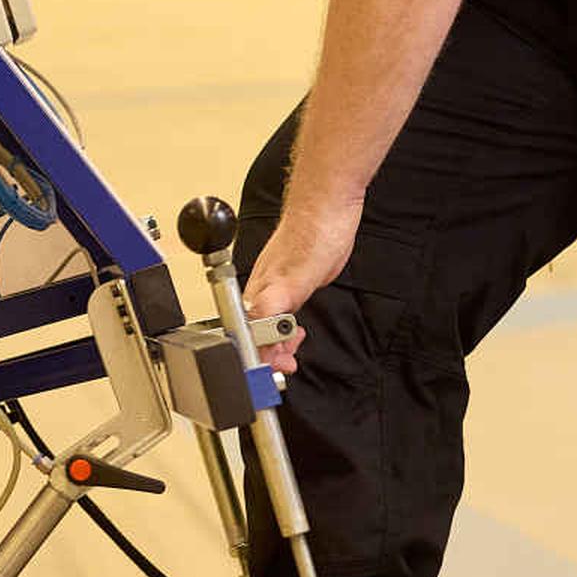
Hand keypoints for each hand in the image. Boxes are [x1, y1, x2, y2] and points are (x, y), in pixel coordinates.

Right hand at [241, 200, 358, 372]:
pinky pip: (282, 313)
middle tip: (286, 366)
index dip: (259, 359)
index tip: (273, 371)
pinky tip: (296, 329)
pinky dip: (287, 329)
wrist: (329, 205)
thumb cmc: (312, 231)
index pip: (247, 336)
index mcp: (258, 292)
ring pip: (268, 325)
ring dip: (278, 345)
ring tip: (292, 354)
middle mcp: (263, 290)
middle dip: (268, 357)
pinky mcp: (293, 282)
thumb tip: (256, 335)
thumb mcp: (293, 279)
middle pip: (255, 334)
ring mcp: (278, 286)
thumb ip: (271, 308)